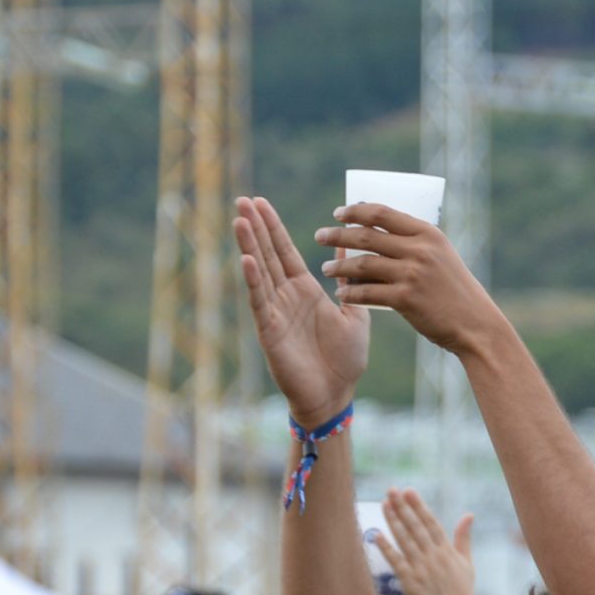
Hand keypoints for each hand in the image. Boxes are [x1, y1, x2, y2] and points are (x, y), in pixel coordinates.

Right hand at [233, 196, 369, 428]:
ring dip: (249, 246)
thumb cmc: (345, 360)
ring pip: (259, 273)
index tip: (260, 202)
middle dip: (256, 227)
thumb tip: (352, 251)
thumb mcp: (355, 312)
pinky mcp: (270, 331)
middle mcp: (286, 297)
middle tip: (242, 199)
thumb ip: (350, 280)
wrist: (335, 395)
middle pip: (267, 255)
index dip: (273, 227)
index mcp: (305, 290)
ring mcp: (275, 313)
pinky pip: (260, 301)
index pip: (284, 251)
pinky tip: (246, 260)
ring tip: (239, 220)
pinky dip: (253, 281)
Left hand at [316, 203, 502, 356]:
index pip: (382, 213)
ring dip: (339, 266)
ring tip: (326, 269)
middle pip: (367, 235)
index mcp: (428, 233)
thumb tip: (378, 238)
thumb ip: (416, 246)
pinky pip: (368, 292)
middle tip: (320, 236)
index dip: (355, 210)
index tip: (338, 214)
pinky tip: (340, 293)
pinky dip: (350, 292)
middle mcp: (419, 249)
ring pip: (363, 264)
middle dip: (337, 234)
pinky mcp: (406, 299)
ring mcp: (412, 273)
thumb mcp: (442, 258)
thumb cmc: (456, 293)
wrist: (476, 325)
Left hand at [373, 489, 477, 594]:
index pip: (431, 523)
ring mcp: (420, 568)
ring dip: (393, 521)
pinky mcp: (409, 581)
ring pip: (404, 539)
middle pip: (415, 527)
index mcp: (447, 551)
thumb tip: (469, 515)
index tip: (408, 491)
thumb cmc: (462, 593)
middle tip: (391, 490)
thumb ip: (464, 538)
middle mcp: (433, 556)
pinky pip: (395, 561)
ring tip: (384, 504)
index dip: (418, 506)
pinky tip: (376, 534)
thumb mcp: (467, 563)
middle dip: (403, 507)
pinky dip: (386, 547)